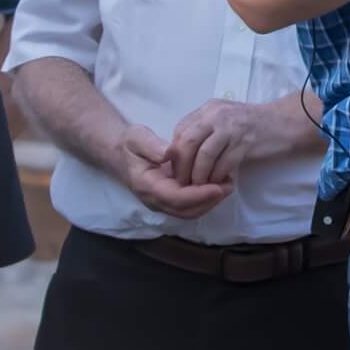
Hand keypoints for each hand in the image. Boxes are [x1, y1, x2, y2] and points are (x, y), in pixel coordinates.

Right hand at [118, 124, 232, 219]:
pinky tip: (216, 185)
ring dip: (209, 202)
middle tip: (228, 186)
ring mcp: (162, 202)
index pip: (176, 198)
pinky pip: (189, 206)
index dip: (198, 195)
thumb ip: (153, 146)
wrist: (121, 153)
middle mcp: (155, 200)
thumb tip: (169, 153)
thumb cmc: (130, 144)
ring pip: (189, 212)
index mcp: (147, 186)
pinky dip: (204, 199)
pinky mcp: (169, 200)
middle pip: (186, 211)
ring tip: (226, 185)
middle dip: (209, 201)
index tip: (218, 187)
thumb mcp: (138, 138)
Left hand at [165, 98, 290, 186]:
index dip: (175, 153)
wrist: (284, 123)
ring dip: (199, 175)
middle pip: (188, 142)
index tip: (176, 169)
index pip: (180, 130)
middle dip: (182, 166)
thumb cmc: (251, 123)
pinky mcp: (245, 142)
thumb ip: (204, 129)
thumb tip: (181, 152)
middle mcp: (216, 115)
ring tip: (199, 186)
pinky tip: (217, 183)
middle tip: (183, 182)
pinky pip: (224, 164)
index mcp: (208, 109)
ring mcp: (231, 128)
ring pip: (204, 155)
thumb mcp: (223, 118)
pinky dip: (217, 176)